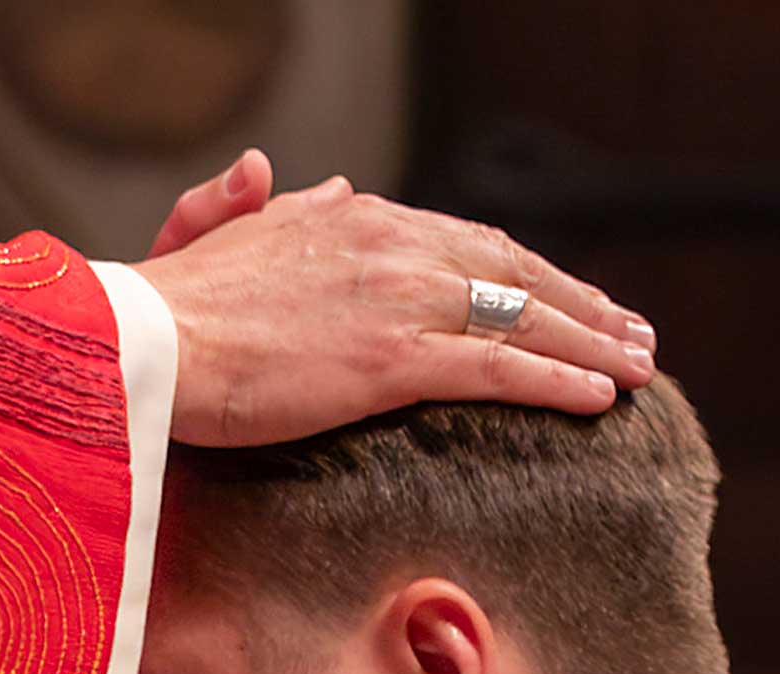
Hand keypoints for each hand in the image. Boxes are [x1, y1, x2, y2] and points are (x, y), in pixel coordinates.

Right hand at [133, 175, 658, 445]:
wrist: (141, 342)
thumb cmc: (162, 305)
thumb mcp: (207, 233)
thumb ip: (250, 204)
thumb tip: (271, 171)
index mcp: (350, 217)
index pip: (463, 241)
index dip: (524, 270)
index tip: (564, 294)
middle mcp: (389, 244)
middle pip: (511, 271)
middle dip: (580, 301)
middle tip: (631, 332)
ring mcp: (398, 300)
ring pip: (521, 315)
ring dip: (591, 342)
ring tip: (638, 368)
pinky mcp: (393, 359)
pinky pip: (499, 366)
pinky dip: (559, 379)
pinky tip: (599, 397)